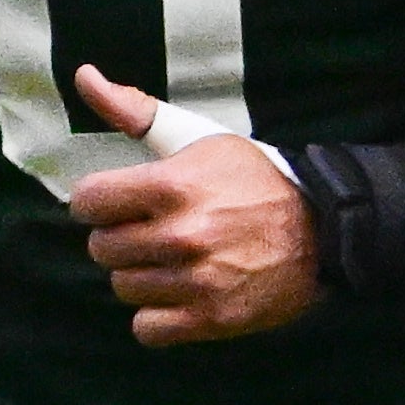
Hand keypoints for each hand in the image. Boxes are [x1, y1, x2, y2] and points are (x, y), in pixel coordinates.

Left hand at [69, 65, 322, 346]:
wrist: (321, 229)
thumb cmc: (250, 179)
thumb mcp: (195, 135)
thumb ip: (135, 110)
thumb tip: (83, 76)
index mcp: (173, 185)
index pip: (88, 201)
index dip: (96, 200)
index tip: (114, 202)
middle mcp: (183, 234)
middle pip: (102, 248)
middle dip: (119, 236)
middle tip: (149, 230)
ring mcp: (198, 280)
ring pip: (123, 287)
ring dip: (139, 274)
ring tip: (168, 259)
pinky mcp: (212, 318)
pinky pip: (147, 328)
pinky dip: (156, 315)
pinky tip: (177, 291)